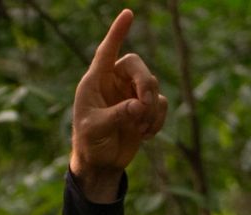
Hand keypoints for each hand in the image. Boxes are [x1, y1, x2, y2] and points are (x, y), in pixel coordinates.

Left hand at [70, 9, 167, 197]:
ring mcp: (131, 94)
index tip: (128, 13)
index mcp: (95, 81)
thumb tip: (139, 106)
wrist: (100, 164)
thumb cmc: (90, 143)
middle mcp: (114, 82)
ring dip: (151, 108)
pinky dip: (158, 118)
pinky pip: (161, 104)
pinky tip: (146, 135)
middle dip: (145, 85)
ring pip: (153, 86)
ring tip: (140, 128)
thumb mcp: (95, 130)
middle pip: (138, 68)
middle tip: (144, 106)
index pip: (107, 51)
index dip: (117, 32)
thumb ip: (116, 115)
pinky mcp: (145, 108)